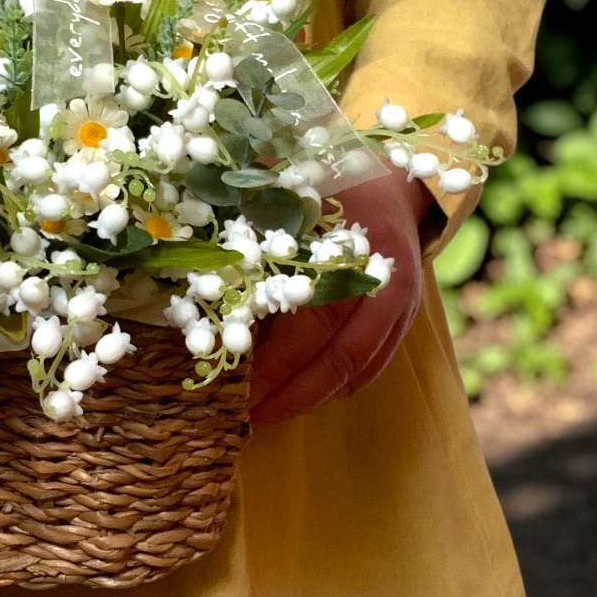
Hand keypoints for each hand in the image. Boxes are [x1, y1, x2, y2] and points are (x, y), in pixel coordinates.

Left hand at [247, 167, 435, 428]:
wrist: (391, 176)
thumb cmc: (324, 179)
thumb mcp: (282, 187)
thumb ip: (247, 218)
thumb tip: (191, 253)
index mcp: (353, 247)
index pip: (310, 320)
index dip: (273, 360)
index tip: (234, 385)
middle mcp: (385, 281)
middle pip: (337, 355)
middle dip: (290, 394)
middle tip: (247, 420)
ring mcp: (402, 304)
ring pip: (359, 369)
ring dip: (312, 398)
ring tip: (267, 417)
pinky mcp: (406, 318)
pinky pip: (373, 365)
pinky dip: (337, 386)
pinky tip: (300, 398)